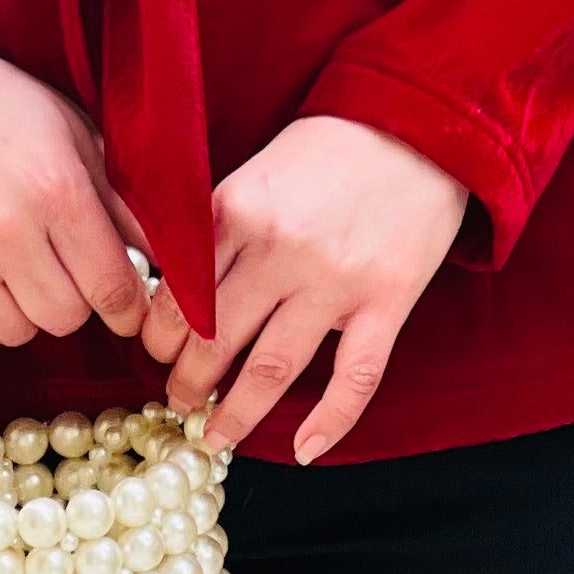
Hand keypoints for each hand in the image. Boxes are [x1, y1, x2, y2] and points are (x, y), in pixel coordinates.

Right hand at [0, 33, 148, 366]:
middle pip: (66, 318)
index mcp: (58, 191)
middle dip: (76, 302)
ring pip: (16, 333)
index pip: (114, 287)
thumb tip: (160, 257)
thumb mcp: (71, 130)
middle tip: (64, 272)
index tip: (126, 304)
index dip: (130, 306)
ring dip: (25, 314)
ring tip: (16, 274)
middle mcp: (8, 231)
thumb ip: (117, 198)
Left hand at [140, 113, 466, 463]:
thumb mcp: (258, 169)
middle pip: (215, 339)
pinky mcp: (387, 300)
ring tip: (213, 436)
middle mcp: (280, 249)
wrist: (419, 124)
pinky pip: (355, 376)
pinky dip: (330, 421)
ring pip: (272, 368)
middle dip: (186, 381)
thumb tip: (172, 284)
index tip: (153, 353)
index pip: (179, 294)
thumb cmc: (332, 145)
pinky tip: (304, 449)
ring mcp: (336, 280)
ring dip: (234, 413)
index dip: (158, 335)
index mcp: (238, 210)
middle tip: (176, 399)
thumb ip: (218, 223)